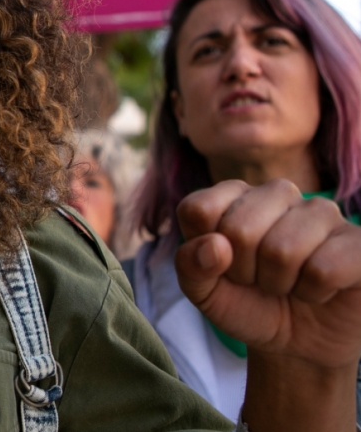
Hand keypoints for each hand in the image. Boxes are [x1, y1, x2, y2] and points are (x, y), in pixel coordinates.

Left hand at [175, 178, 360, 368]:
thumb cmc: (248, 306)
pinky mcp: (358, 240)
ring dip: (279, 283)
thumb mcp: (204, 293)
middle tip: (259, 281)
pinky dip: (313, 292)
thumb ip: (191, 266)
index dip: (206, 254)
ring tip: (288, 284)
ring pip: (282, 250)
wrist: (297, 343)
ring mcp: (322, 212)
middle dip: (243, 272)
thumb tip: (215, 246)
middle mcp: (278, 194)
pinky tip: (319, 289)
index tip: (223, 267)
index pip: (199, 209)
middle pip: (240, 229)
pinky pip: (325, 268)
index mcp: (233, 196)